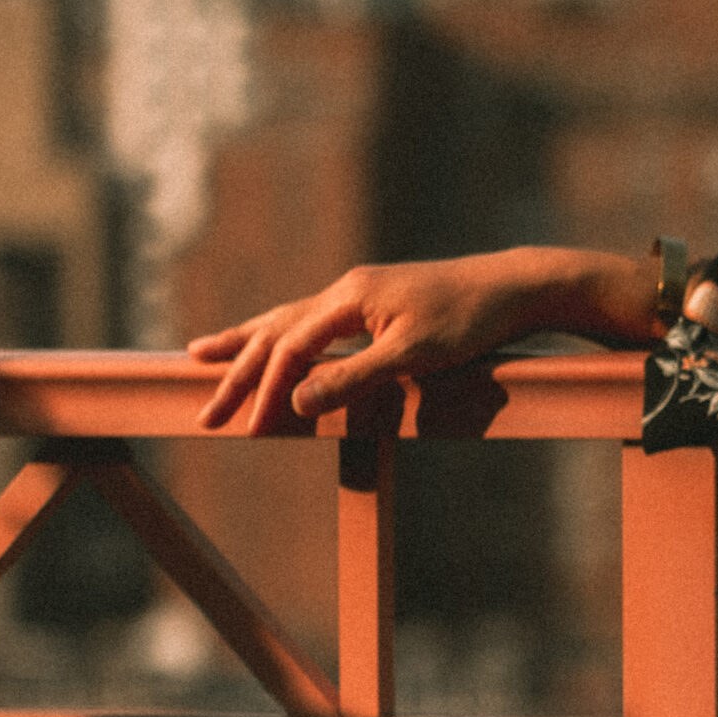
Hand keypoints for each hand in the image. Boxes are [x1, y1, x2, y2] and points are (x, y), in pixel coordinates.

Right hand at [192, 248, 657, 433]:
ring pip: (288, 321)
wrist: (515, 287)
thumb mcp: (414, 356)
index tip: (248, 428)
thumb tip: (295, 401)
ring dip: (247, 343)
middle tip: (202, 412)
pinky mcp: (377, 303)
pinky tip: (277, 342)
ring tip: (202, 354)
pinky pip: (314, 322)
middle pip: (276, 332)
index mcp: (350, 297)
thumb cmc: (470, 322)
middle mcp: (347, 290)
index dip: (269, 390)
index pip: (291, 348)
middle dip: (238, 372)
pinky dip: (284, 337)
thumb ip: (354, 378)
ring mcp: (361, 294)